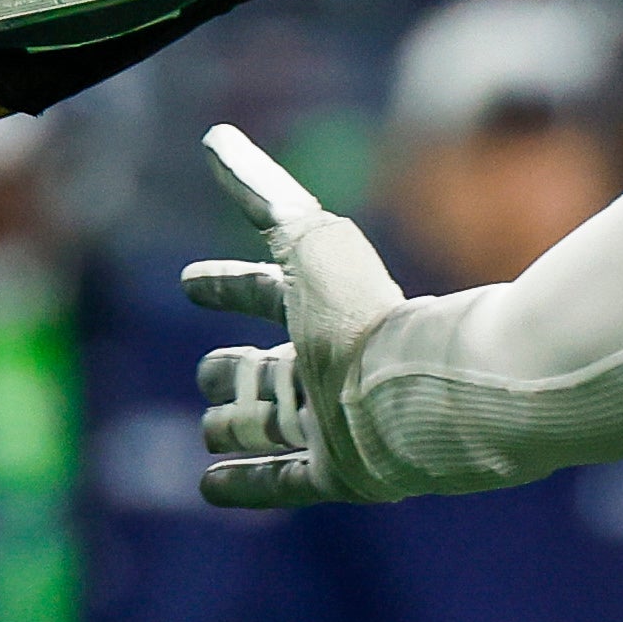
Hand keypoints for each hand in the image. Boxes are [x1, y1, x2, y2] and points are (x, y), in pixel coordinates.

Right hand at [184, 125, 407, 506]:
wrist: (433, 390)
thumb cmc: (366, 314)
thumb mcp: (308, 243)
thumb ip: (261, 192)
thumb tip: (214, 137)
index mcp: (322, 308)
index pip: (263, 291)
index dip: (226, 285)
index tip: (189, 280)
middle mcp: (328, 364)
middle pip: (269, 367)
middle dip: (235, 369)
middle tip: (207, 371)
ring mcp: (334, 422)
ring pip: (272, 423)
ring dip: (238, 424)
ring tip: (209, 429)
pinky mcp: (341, 473)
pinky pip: (283, 481)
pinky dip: (246, 480)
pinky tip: (210, 484)